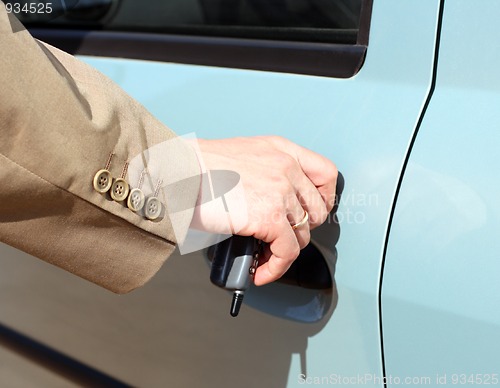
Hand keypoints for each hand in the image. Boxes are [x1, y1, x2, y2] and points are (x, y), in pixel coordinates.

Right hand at [191, 136, 337, 285]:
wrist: (178, 173)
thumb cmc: (198, 166)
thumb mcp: (243, 155)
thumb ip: (267, 171)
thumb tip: (274, 202)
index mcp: (282, 150)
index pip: (326, 173)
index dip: (325, 198)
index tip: (312, 212)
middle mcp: (286, 168)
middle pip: (316, 210)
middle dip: (301, 229)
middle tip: (281, 237)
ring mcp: (280, 192)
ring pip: (301, 235)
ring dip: (284, 251)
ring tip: (265, 258)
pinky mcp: (269, 217)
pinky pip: (286, 253)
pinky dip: (275, 268)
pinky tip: (261, 272)